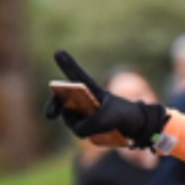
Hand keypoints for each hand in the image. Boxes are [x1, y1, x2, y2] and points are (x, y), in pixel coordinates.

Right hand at [45, 51, 167, 148]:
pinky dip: (89, 133)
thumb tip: (78, 130)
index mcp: (89, 87)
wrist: (134, 126)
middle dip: (54, 106)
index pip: (76, 74)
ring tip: (102, 124)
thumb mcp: (111, 118)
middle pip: (61, 99)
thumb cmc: (124, 114)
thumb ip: (92, 123)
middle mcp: (81, 98)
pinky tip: (101, 131)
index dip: (67, 64)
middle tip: (50, 115)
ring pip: (71, 120)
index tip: (58, 52)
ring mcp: (80, 112)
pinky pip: (79, 130)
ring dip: (82, 124)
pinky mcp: (83, 125)